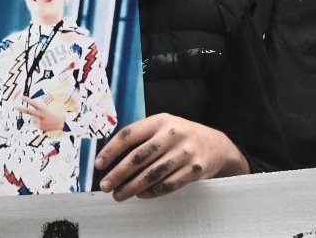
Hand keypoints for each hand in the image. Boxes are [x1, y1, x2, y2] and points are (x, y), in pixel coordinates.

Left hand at [17, 97, 64, 132]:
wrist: (62, 123)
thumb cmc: (55, 113)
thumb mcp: (47, 108)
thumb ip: (39, 109)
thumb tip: (30, 109)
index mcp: (43, 109)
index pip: (33, 103)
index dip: (27, 100)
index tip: (21, 97)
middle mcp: (40, 116)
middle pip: (29, 111)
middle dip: (21, 109)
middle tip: (15, 106)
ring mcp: (40, 122)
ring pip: (32, 118)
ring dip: (35, 117)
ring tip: (43, 118)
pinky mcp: (40, 127)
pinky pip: (35, 123)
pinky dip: (38, 122)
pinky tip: (44, 122)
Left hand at [95, 113, 248, 200]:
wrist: (217, 144)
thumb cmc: (180, 136)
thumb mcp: (162, 127)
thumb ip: (140, 138)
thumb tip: (111, 159)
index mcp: (159, 121)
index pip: (129, 135)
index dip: (111, 150)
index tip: (98, 165)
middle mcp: (172, 134)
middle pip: (139, 157)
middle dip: (119, 173)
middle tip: (105, 186)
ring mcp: (186, 152)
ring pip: (153, 173)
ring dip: (133, 186)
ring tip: (120, 194)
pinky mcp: (196, 169)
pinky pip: (170, 184)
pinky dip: (153, 191)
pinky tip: (142, 195)